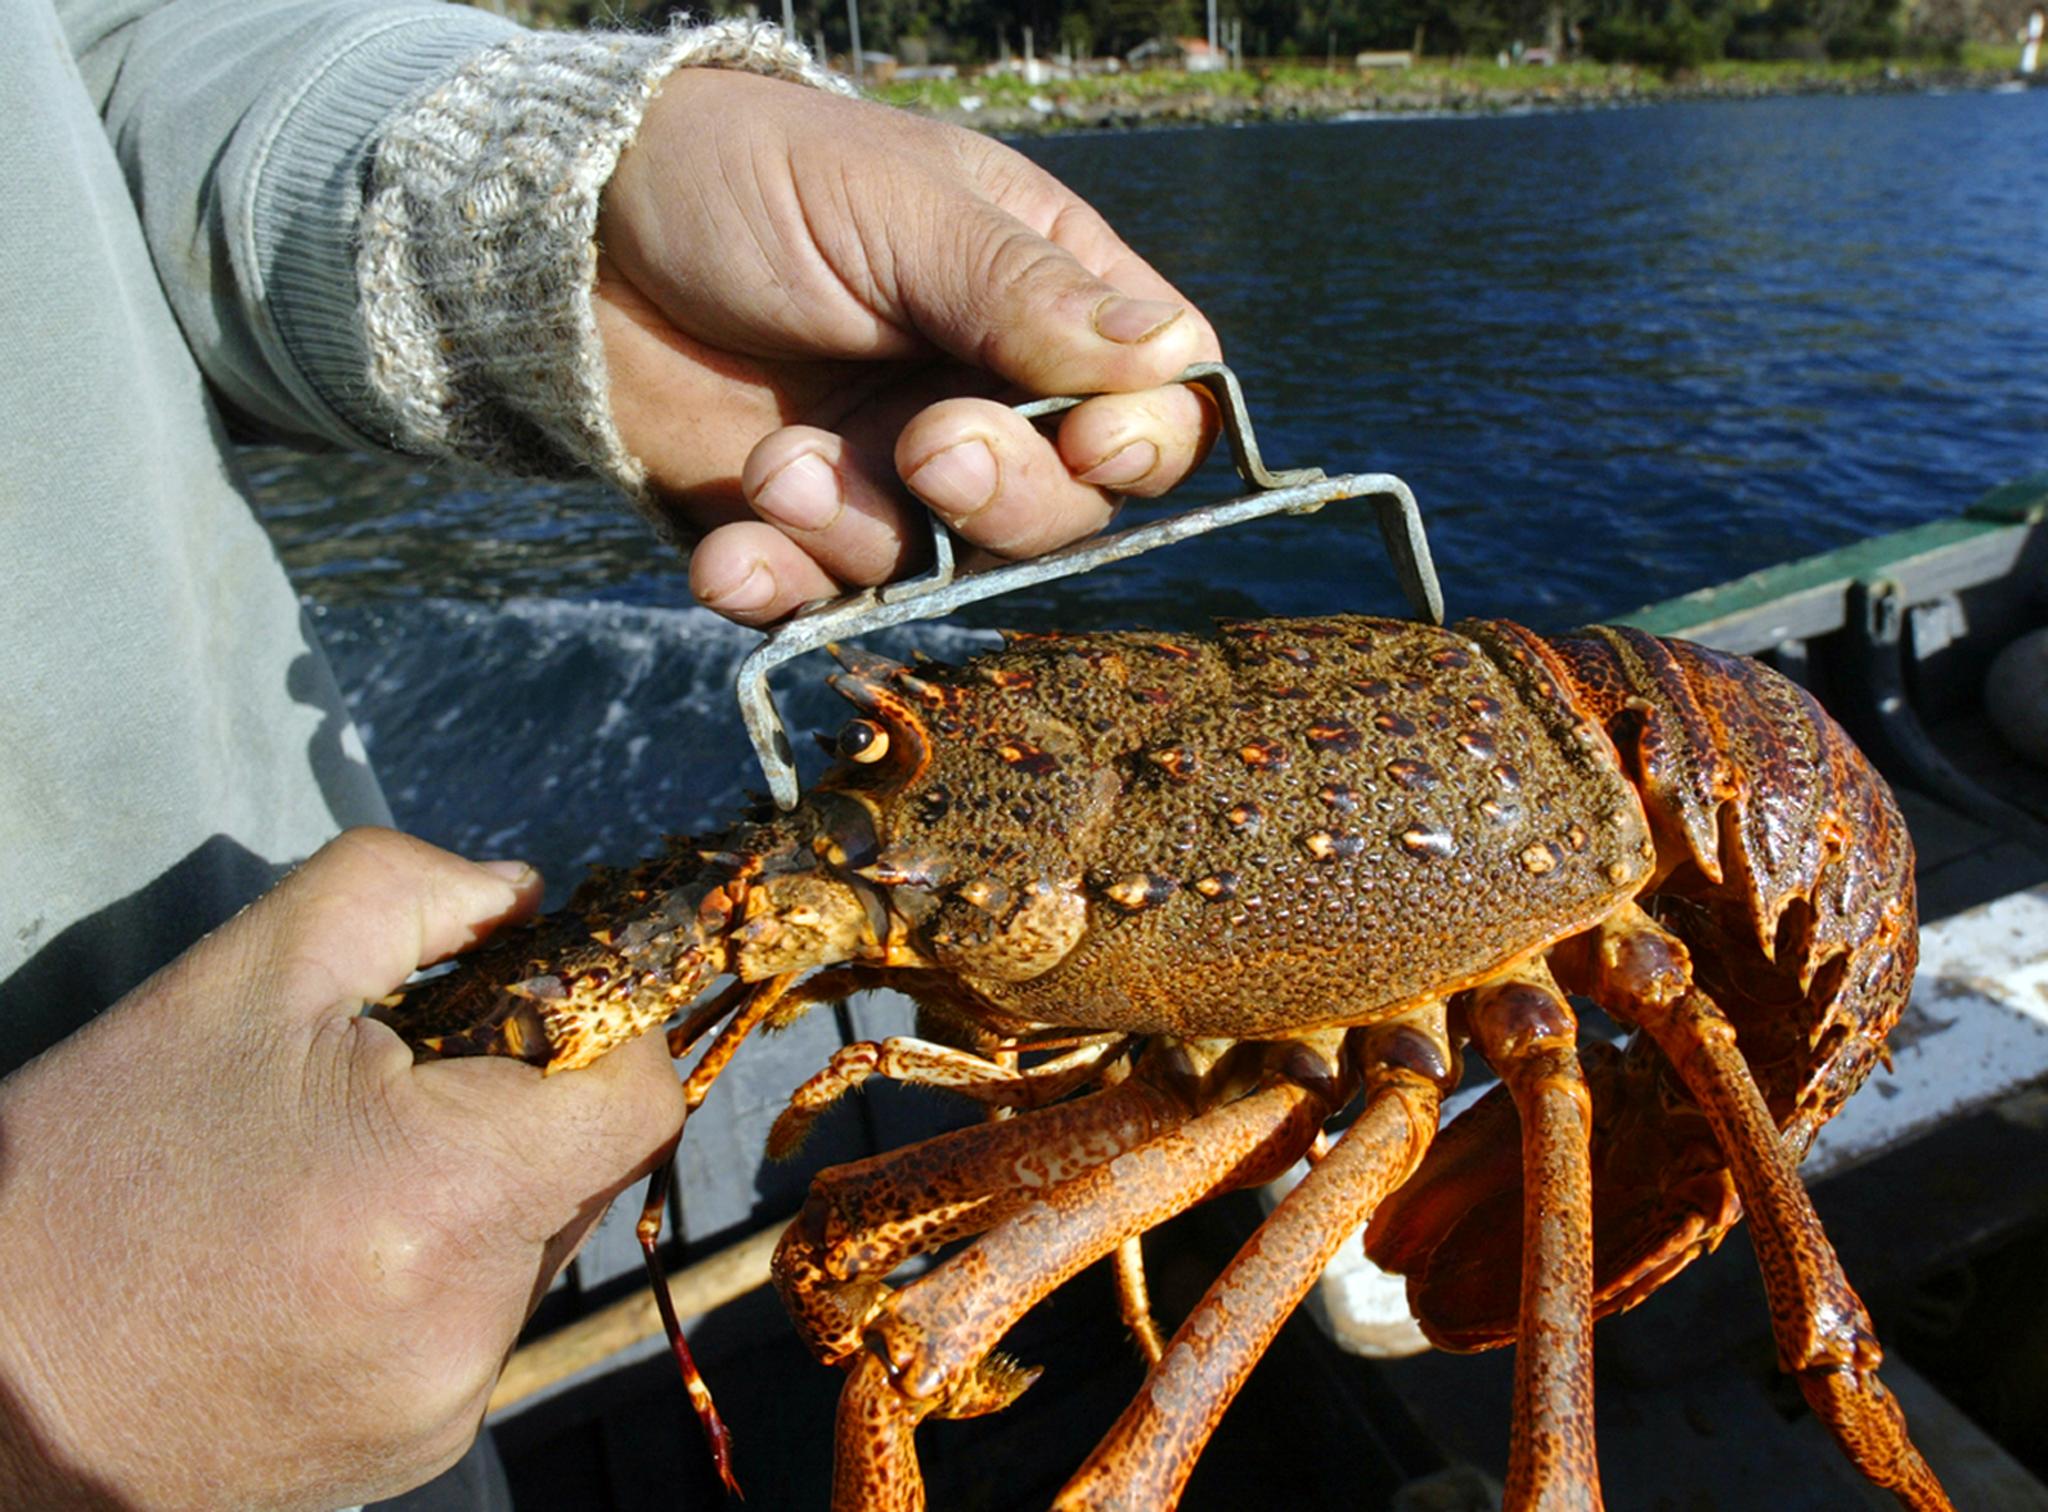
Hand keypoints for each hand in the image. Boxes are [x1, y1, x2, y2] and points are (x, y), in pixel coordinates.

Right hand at [0, 829, 684, 1509]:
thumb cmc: (96, 1165)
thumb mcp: (243, 977)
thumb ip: (407, 892)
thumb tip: (524, 894)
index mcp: (448, 1196)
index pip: (638, 1099)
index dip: (607, 1029)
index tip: (538, 1000)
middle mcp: (470, 1323)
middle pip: (588, 1171)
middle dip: (527, 1103)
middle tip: (405, 1077)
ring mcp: (446, 1402)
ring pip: (535, 1247)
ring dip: (480, 1187)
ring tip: (340, 1171)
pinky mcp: (413, 1452)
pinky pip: (476, 1323)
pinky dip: (434, 1269)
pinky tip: (325, 1251)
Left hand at [598, 68, 1222, 623]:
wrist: (567, 226)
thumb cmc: (748, 174)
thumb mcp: (894, 208)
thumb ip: (1022, 292)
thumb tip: (1173, 354)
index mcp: (1042, 301)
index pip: (1156, 401)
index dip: (1141, 440)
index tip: (1088, 440)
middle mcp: (985, 398)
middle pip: (1067, 509)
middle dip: (1000, 497)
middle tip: (922, 447)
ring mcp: (893, 472)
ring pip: (944, 567)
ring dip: (862, 536)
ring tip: (774, 468)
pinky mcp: (800, 531)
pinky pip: (820, 599)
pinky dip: (779, 589)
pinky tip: (728, 557)